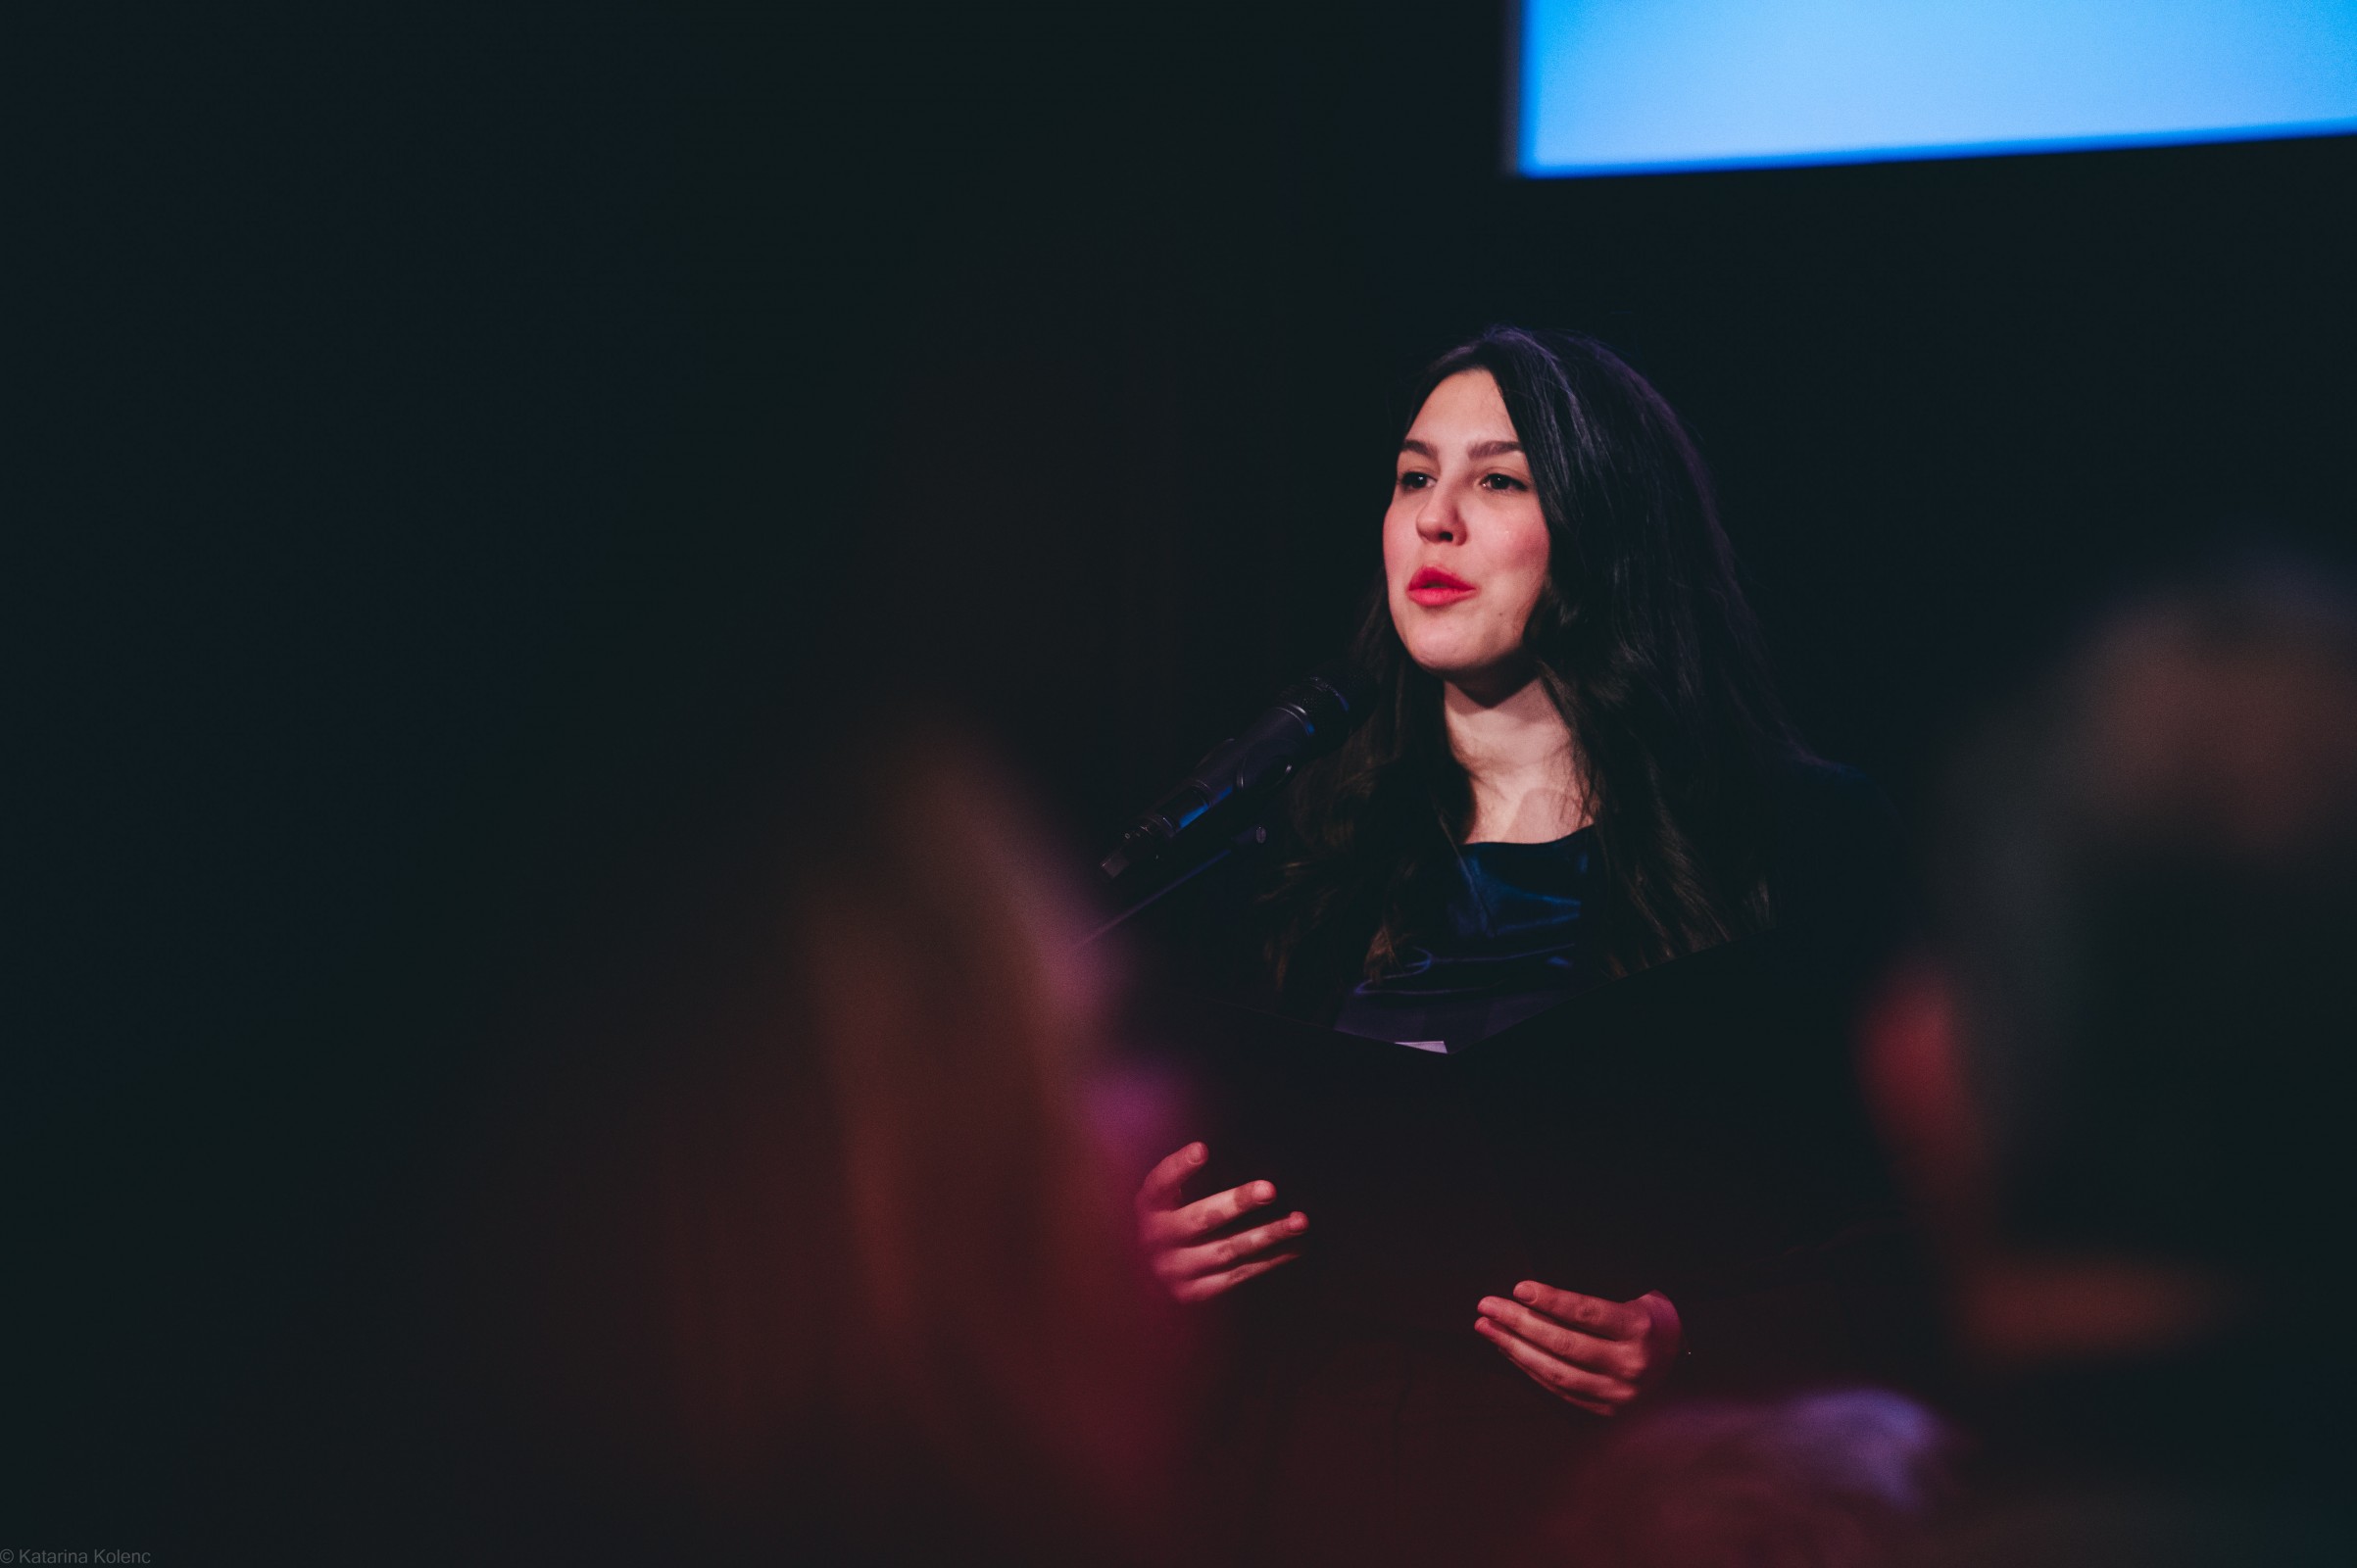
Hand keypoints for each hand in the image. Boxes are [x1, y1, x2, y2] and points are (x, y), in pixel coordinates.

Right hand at [1134, 1141, 1307, 1303]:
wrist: (1147, 1280)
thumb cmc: (1165, 1224)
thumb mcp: (1163, 1200)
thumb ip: (1182, 1179)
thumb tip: (1217, 1150)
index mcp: (1148, 1209)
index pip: (1159, 1185)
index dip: (1178, 1168)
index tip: (1203, 1149)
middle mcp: (1156, 1241)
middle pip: (1200, 1219)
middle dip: (1237, 1203)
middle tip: (1270, 1190)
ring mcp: (1176, 1271)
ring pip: (1227, 1250)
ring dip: (1267, 1234)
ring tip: (1299, 1221)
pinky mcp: (1196, 1293)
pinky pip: (1239, 1274)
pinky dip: (1270, 1260)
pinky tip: (1296, 1245)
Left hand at [1474, 1282, 1682, 1415]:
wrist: (1680, 1364)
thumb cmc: (1650, 1321)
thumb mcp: (1636, 1297)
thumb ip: (1596, 1300)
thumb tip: (1539, 1293)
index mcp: (1639, 1329)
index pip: (1586, 1313)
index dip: (1550, 1300)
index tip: (1518, 1289)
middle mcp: (1630, 1365)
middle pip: (1563, 1343)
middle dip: (1518, 1322)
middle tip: (1488, 1306)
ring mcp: (1618, 1393)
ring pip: (1555, 1371)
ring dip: (1514, 1348)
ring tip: (1488, 1328)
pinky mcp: (1606, 1411)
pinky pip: (1558, 1390)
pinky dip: (1529, 1369)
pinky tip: (1509, 1350)